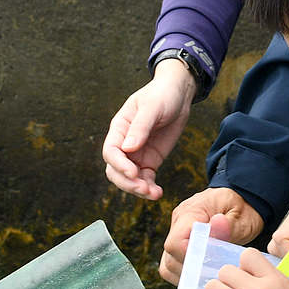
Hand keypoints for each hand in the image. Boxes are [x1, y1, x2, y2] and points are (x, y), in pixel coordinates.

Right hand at [102, 59, 195, 198]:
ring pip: (129, 179)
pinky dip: (149, 188)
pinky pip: (145, 179)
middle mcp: (124, 144)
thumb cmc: (162, 95)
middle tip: (144, 188)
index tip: (133, 172)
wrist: (178, 95)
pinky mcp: (150, 161)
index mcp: (119, 129)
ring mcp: (137, 154)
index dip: (119, 165)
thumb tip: (128, 148)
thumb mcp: (152, 107)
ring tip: (154, 194)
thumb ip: (140, 127)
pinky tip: (158, 193)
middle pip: (115, 170)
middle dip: (127, 182)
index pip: (111, 152)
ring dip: (139, 189)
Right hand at [160, 187, 262, 284]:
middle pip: (170, 256)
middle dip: (190, 270)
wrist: (243, 199)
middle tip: (211, 274)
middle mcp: (178, 222)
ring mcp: (177, 232)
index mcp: (191, 212)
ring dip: (186, 274)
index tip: (208, 265)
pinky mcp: (180, 241)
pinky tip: (200, 275)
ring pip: (168, 263)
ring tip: (206, 276)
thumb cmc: (242, 208)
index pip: (176, 242)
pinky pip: (172, 264)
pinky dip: (184, 273)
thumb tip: (217, 223)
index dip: (190, 259)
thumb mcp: (242, 217)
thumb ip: (228, 225)